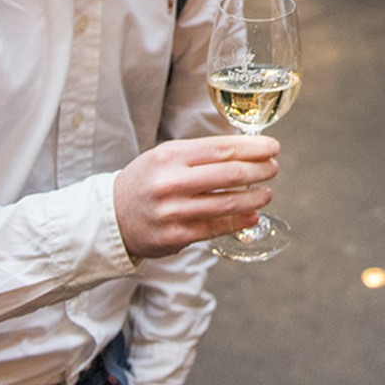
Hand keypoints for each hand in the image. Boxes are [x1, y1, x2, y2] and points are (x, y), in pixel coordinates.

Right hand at [113, 135, 279, 260]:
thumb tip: (246, 150)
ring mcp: (173, 212)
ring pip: (226, 204)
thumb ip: (201, 153)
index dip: (254, 148)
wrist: (111, 217)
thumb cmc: (146, 181)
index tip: (273, 148)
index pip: (223, 149)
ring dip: (254, 198)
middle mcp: (171, 182)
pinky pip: (215, 228)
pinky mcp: (175, 237)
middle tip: (273, 168)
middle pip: (229, 174)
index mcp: (171, 156)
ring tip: (267, 193)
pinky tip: (252, 215)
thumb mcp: (166, 156)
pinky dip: (238, 221)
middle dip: (259, 170)